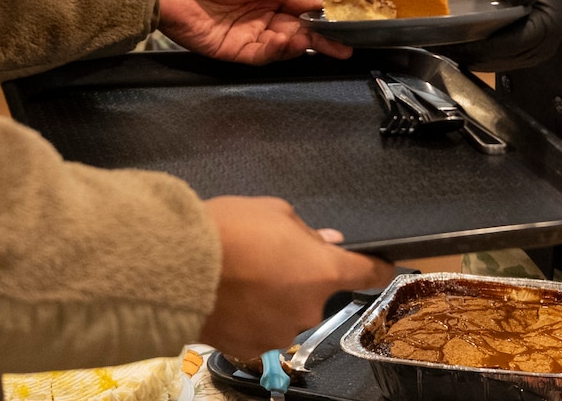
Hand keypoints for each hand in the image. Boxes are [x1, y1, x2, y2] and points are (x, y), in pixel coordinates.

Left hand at [156, 0, 347, 61]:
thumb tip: (317, 4)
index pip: (302, 10)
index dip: (322, 19)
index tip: (344, 26)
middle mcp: (262, 15)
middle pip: (298, 32)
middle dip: (321, 40)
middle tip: (343, 47)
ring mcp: (249, 35)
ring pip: (283, 46)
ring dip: (298, 44)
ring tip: (306, 37)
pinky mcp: (234, 52)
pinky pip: (262, 55)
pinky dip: (277, 50)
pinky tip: (284, 39)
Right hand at [199, 196, 395, 359]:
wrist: (178, 266)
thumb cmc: (229, 229)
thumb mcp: (273, 211)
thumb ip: (306, 231)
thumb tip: (326, 240)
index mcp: (323, 271)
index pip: (366, 273)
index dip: (377, 269)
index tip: (384, 268)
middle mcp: (310, 310)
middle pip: (317, 292)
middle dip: (301, 277)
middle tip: (270, 258)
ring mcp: (281, 334)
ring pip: (287, 312)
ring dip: (276, 298)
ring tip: (242, 277)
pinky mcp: (251, 349)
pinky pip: (261, 329)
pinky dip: (252, 317)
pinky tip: (231, 298)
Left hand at [440, 0, 561, 72]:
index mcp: (549, 23)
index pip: (516, 42)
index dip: (486, 45)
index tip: (459, 42)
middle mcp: (545, 44)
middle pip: (505, 58)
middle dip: (473, 54)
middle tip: (442, 47)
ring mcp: (534, 51)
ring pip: (498, 64)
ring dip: (471, 58)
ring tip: (444, 49)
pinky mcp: (521, 52)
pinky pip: (497, 60)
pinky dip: (476, 56)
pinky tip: (456, 49)